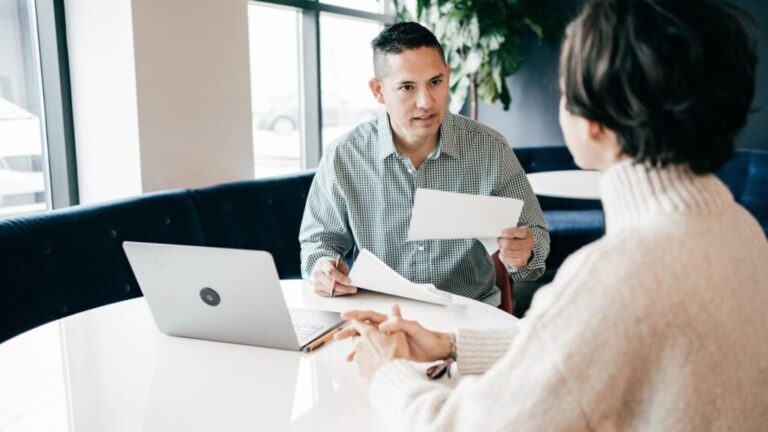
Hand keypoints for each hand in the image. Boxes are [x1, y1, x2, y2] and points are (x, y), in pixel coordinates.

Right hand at [312, 257, 355, 296]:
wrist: (322, 269)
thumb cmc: (332, 267)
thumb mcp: (339, 264)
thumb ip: (343, 269)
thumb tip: (348, 279)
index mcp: (323, 265)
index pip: (331, 272)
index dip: (341, 278)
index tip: (350, 282)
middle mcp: (317, 274)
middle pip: (330, 284)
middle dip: (343, 288)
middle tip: (353, 289)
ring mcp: (316, 283)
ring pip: (330, 291)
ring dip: (342, 291)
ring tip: (350, 290)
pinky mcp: (317, 291)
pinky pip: (329, 295)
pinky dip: (338, 293)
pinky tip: (343, 290)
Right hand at [337, 305, 451, 362]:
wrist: (435, 350)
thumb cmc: (426, 338)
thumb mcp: (413, 328)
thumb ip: (398, 323)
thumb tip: (382, 325)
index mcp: (390, 322)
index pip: (369, 316)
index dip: (356, 315)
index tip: (344, 316)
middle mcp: (386, 330)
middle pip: (363, 330)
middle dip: (349, 333)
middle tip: (337, 337)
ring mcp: (387, 342)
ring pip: (366, 344)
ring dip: (355, 349)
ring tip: (346, 357)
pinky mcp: (390, 352)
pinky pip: (373, 355)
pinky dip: (365, 359)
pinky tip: (361, 366)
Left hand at [342, 318, 409, 378]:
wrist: (394, 376)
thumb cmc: (396, 355)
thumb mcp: (399, 334)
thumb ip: (395, 319)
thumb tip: (395, 308)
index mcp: (368, 333)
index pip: (356, 322)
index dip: (360, 322)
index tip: (361, 323)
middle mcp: (359, 344)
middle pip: (355, 336)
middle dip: (361, 336)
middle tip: (372, 339)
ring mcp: (359, 357)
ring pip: (357, 349)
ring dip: (363, 349)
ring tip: (376, 352)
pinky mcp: (360, 368)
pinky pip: (361, 362)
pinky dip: (366, 360)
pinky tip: (376, 362)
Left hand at [498, 227, 533, 267]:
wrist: (523, 248)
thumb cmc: (517, 238)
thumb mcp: (515, 230)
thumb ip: (508, 231)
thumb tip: (499, 235)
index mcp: (528, 233)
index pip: (513, 233)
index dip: (505, 233)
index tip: (502, 233)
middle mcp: (529, 244)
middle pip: (507, 243)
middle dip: (501, 242)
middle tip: (500, 241)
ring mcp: (526, 254)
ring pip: (505, 252)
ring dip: (501, 249)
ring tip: (502, 247)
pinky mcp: (521, 262)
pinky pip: (506, 259)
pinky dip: (502, 256)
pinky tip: (504, 254)